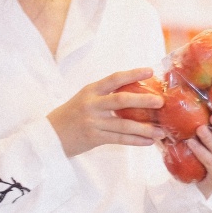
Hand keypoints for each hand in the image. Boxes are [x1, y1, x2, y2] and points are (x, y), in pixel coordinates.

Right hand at [48, 68, 163, 157]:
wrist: (50, 135)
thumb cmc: (72, 115)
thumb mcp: (85, 98)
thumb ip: (106, 95)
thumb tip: (137, 93)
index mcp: (91, 90)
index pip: (114, 79)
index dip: (133, 74)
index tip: (150, 71)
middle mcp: (92, 104)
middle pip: (121, 100)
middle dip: (143, 100)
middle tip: (160, 102)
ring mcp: (93, 122)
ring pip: (124, 124)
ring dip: (145, 128)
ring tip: (161, 130)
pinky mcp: (94, 138)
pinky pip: (120, 139)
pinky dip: (136, 140)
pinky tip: (149, 141)